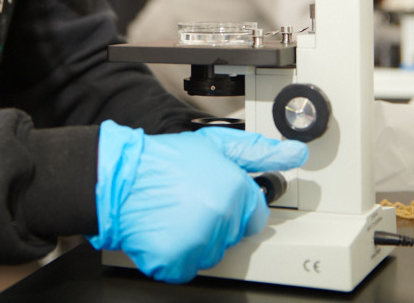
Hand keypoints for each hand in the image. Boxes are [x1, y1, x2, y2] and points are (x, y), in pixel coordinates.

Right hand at [88, 121, 307, 283]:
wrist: (118, 178)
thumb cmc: (162, 162)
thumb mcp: (214, 145)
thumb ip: (258, 152)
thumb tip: (295, 153)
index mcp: (235, 190)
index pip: (254, 215)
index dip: (234, 205)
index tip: (213, 196)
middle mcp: (221, 218)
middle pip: (232, 235)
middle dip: (214, 221)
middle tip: (188, 202)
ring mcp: (199, 243)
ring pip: (211, 253)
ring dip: (195, 240)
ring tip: (174, 214)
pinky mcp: (177, 261)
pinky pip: (186, 268)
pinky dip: (175, 256)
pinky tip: (164, 231)